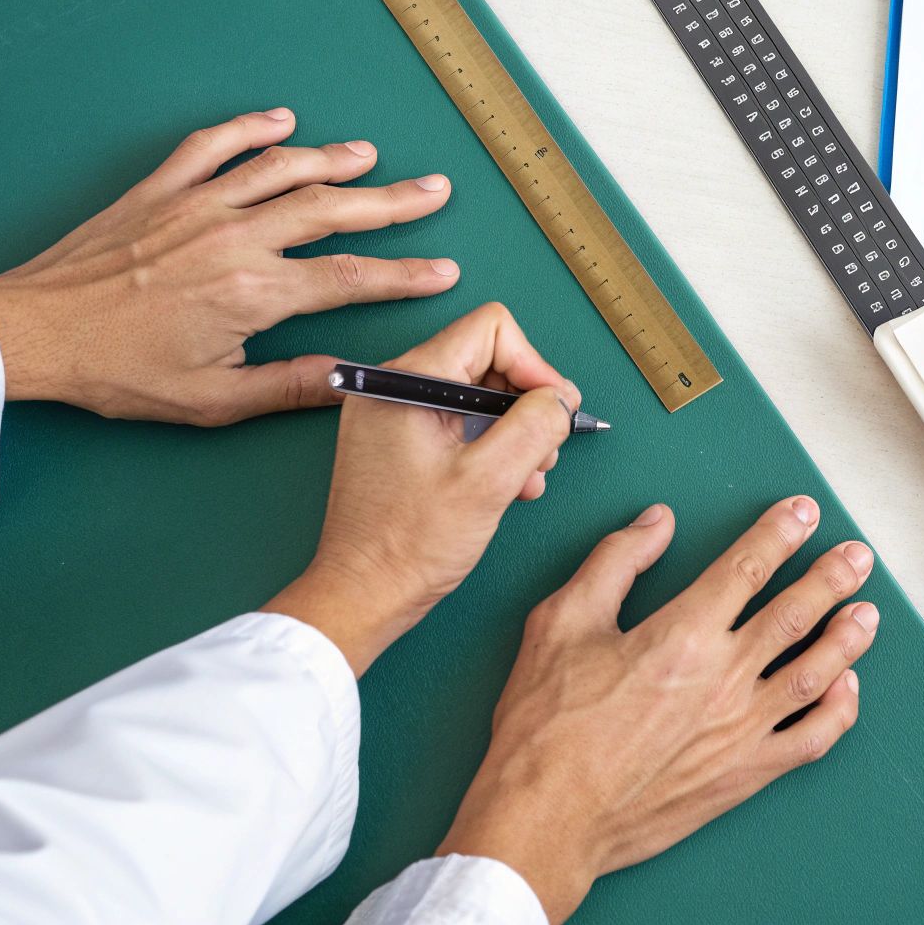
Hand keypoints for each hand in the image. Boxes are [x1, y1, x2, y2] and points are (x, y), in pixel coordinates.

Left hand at [0, 108, 461, 425]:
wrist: (33, 332)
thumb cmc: (117, 372)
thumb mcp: (212, 401)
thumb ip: (289, 386)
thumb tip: (351, 380)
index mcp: (253, 293)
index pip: (351, 279)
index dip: (405, 275)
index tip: (444, 271)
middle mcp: (234, 238)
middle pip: (332, 210)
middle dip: (392, 202)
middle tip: (436, 190)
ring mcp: (197, 206)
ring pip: (282, 169)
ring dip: (334, 159)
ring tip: (372, 155)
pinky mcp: (160, 190)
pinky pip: (214, 144)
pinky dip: (250, 128)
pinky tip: (281, 119)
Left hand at [263, 303, 578, 674]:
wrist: (362, 594)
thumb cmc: (409, 545)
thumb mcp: (489, 481)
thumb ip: (534, 425)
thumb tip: (561, 397)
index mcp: (407, 381)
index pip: (492, 330)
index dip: (535, 367)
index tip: (555, 411)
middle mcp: (396, 386)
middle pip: (489, 360)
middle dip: (528, 403)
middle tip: (547, 451)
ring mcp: (396, 414)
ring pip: (480, 395)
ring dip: (517, 431)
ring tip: (531, 476)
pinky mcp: (401, 441)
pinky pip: (461, 423)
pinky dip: (493, 447)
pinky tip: (511, 485)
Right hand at [438, 497, 880, 921]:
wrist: (547, 817)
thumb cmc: (546, 727)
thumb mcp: (561, 622)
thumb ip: (615, 562)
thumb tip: (657, 524)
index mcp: (682, 634)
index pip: (747, 567)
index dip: (780, 533)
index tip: (804, 513)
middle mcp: (723, 678)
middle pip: (795, 613)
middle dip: (831, 577)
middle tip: (856, 556)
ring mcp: (740, 730)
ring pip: (815, 672)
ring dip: (846, 638)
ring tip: (867, 612)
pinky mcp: (744, 774)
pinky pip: (811, 739)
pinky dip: (838, 712)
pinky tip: (846, 689)